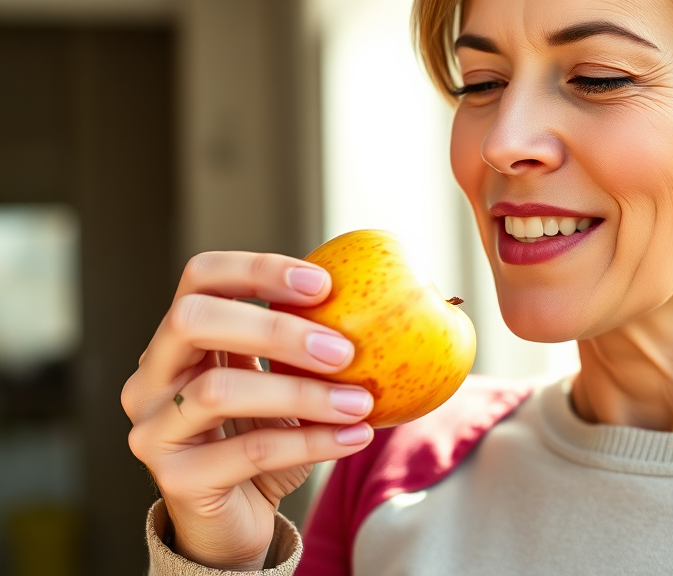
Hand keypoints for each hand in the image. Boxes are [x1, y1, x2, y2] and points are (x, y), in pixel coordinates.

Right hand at [122, 252, 374, 569]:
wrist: (236, 524)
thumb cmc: (262, 442)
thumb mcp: (282, 384)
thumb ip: (304, 346)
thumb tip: (374, 302)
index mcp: (177, 342)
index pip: (200, 278)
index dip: (258, 270)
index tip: (324, 283)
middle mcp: (149, 380)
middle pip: (193, 320)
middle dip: (274, 328)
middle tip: (344, 349)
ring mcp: (153, 430)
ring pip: (219, 390)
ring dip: (302, 393)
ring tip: (361, 401)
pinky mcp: (176, 480)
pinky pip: (250, 451)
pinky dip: (311, 441)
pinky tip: (355, 435)